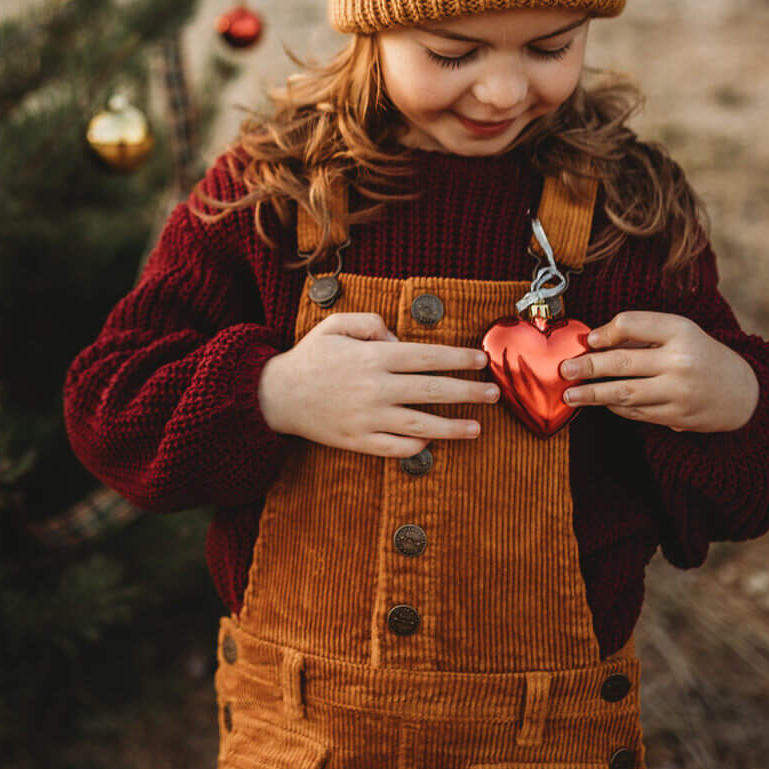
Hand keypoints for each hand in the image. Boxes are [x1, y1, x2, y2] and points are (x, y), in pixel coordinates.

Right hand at [257, 312, 501, 456]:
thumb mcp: (334, 325)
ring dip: (454, 426)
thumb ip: (370, 322)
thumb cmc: (309, 357)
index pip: (427, 356)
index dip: (458, 358)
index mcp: (372, 356)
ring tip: (478, 427)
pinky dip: (418, 444)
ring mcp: (367, 418)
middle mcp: (374, 388)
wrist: (276, 395)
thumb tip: (398, 337)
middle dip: (468, 392)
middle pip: (433, 390)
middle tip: (492, 394)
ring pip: (421, 423)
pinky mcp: (358, 441)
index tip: (480, 360)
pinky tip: (434, 440)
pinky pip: (396, 447)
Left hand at [559, 311, 759, 432]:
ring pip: (625, 393)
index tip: (590, 341)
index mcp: (680, 331)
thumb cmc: (700, 354)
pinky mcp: (676, 416)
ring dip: (592, 394)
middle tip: (564, 370)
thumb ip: (642, 334)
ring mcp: (679, 391)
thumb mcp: (679, 333)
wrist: (742, 392)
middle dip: (588, 367)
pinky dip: (615, 407)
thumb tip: (593, 342)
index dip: (605, 331)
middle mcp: (680, 361)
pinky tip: (601, 402)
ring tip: (570, 394)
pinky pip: (636, 412)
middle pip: (622, 362)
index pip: (631, 324)